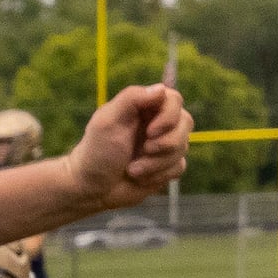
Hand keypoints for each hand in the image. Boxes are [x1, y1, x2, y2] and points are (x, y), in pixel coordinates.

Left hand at [68, 83, 189, 211]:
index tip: (151, 131)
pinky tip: (139, 178)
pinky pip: (179, 167)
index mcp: (144, 107)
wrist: (92, 189)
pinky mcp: (166, 166)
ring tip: (132, 170)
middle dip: (166, 142)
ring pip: (182, 147)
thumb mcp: (107, 121)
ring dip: (156, 163)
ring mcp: (163, 144)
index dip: (169, 116)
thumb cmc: (96, 152)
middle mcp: (157, 123)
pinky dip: (159, 175)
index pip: (174, 99)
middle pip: (185, 122)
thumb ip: (132, 99)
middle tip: (144, 150)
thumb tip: (161, 89)